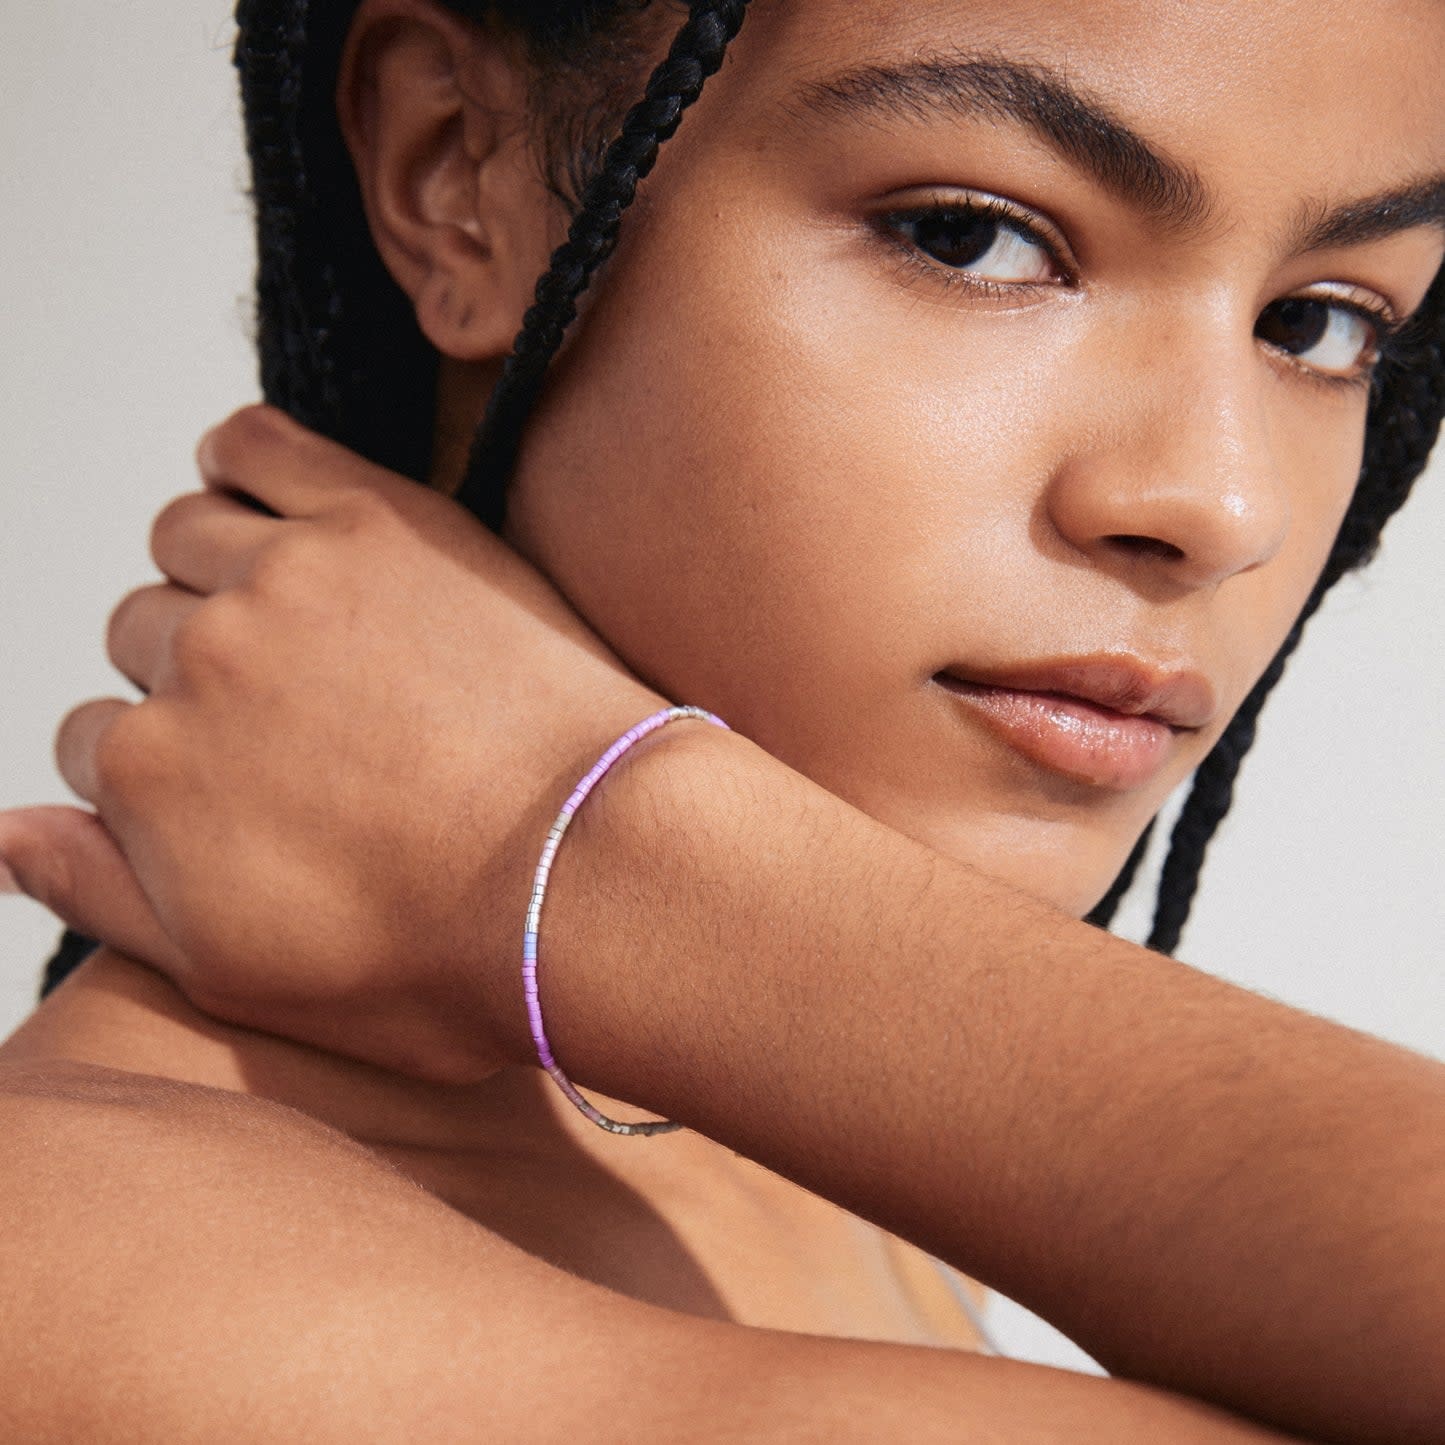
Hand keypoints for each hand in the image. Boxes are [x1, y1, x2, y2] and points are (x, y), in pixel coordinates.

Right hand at [0, 405, 667, 1079]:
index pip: (96, 739)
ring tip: (294, 615)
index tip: (243, 776)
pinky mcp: (378, 520)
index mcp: (147, 776)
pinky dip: (241, 458)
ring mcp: (283, 579)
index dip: (168, 763)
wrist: (596, 875)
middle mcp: (193, 663)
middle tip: (296, 711)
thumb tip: (1, 834)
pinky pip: (258, 445)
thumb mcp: (240, 973)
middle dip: (196, 673)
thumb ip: (101, 892)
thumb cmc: (443, 948)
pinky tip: (263, 491)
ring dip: (214, 571)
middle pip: (142, 634)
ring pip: (184, 537)